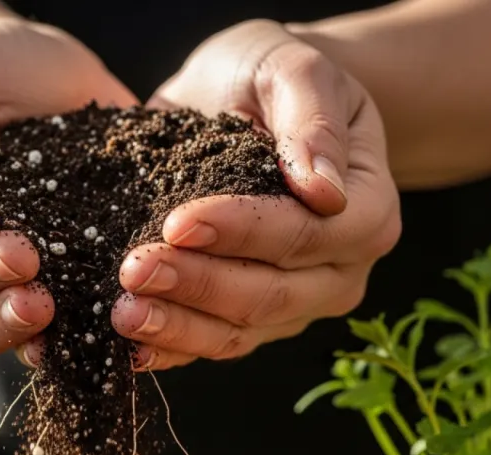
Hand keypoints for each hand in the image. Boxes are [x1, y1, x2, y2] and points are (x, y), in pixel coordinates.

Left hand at [112, 20, 400, 369]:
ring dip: (178, 327)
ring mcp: (298, 304)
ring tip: (124, 313)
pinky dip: (172, 350)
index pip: (304, 233)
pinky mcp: (254, 321)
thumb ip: (311, 119)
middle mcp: (340, 271)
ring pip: (240, 332)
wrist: (248, 102)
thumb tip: (322, 190)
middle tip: (134, 271)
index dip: (241, 233)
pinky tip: (130, 346)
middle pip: (270, 293)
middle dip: (198, 285)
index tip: (177, 222)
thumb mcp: (293, 68)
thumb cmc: (273, 78)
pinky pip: (214, 344)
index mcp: (366, 210)